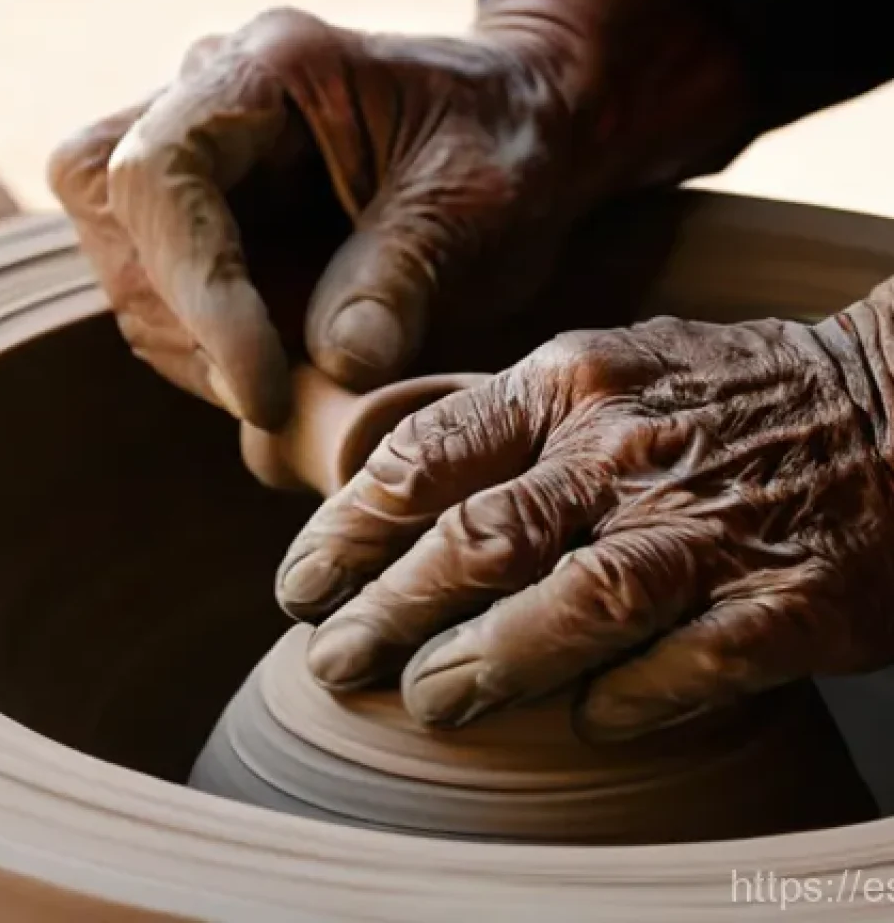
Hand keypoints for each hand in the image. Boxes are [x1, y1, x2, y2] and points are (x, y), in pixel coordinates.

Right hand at [48, 0, 748, 428]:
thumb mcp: (479, 204)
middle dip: (186, 327)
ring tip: (289, 389)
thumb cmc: (506, 148)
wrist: (517, 136)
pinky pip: (166, 296)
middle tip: (276, 395)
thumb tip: (337, 366)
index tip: (262, 389)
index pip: (164, 172)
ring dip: (195, 351)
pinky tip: (277, 375)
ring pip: (129, 267)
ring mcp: (206, 161)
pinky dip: (209, 355)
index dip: (197, 291)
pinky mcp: (214, 220)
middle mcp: (213, 100)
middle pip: (118, 216)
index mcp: (273, 67)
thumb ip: (404, 277)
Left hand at [276, 292, 893, 738]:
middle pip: (476, 544)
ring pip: (568, 608)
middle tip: (332, 661)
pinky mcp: (790, 600)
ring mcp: (709, 526)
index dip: (348, 530)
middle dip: (385, 613)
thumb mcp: (608, 365)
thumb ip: (510, 422)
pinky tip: (583, 724)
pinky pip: (683, 668)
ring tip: (425, 703)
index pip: (427, 459)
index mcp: (571, 383)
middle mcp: (627, 451)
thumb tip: (396, 490)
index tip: (300, 583)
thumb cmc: (726, 394)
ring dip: (483, 668)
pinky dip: (623, 702)